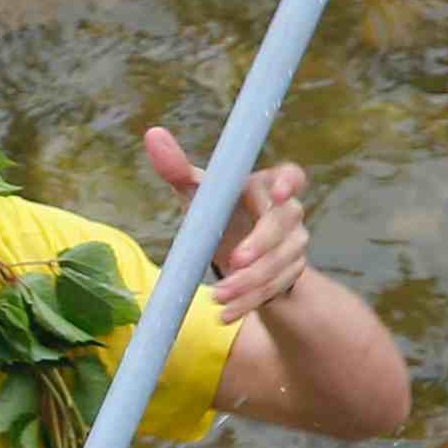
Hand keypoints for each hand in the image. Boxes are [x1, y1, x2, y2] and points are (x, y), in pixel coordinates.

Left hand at [143, 125, 311, 319]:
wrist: (238, 257)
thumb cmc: (218, 213)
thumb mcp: (199, 194)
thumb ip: (178, 169)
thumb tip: (152, 133)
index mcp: (267, 185)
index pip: (291, 175)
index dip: (288, 182)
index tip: (278, 194)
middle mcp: (288, 212)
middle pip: (284, 225)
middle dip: (261, 245)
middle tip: (234, 261)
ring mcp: (294, 244)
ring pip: (280, 263)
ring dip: (250, 282)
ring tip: (218, 297)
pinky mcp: (291, 274)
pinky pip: (274, 289)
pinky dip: (248, 303)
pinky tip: (226, 314)